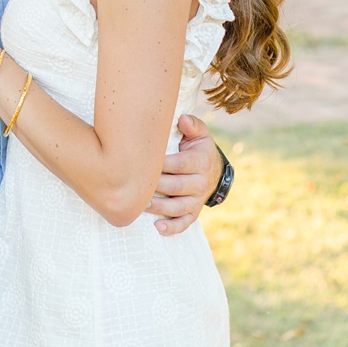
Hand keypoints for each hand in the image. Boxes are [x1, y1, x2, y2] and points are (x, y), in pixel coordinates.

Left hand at [150, 115, 220, 235]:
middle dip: (155, 187)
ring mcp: (198, 200)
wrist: (214, 170)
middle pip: (175, 187)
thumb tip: (182, 119)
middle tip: (133, 185)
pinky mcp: (194, 212)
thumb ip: (192, 125)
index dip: (160, 165)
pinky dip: (172, 228)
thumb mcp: (200, 134)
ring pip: (177, 207)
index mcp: (201, 162)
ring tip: (140, 205)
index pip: (178, 165)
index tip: (141, 162)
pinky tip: (158, 228)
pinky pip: (184, 223)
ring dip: (158, 207)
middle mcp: (201, 183)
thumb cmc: (199, 149)